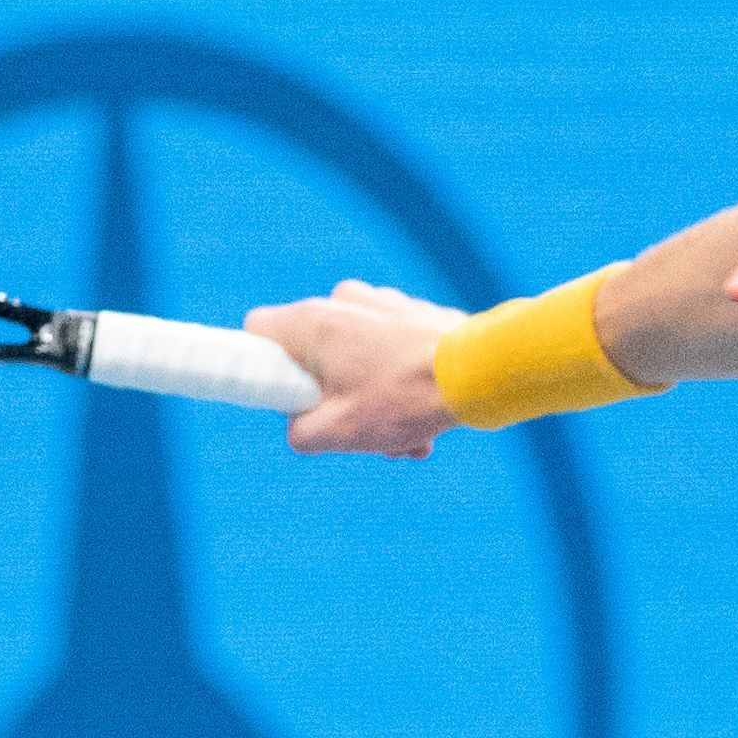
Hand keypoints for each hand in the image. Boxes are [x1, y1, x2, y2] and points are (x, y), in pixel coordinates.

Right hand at [252, 280, 462, 457]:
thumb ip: (299, 432)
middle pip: (312, 354)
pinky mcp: (412, 313)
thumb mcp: (338, 432)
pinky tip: (425, 417)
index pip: (258, 330)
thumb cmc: (404, 398)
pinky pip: (389, 351)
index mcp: (314, 322)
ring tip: (405, 435)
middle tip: (360, 429)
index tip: (289, 398)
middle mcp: (343, 301)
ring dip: (372, 400)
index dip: (265, 368)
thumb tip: (299, 428)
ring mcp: (381, 302)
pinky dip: (398, 383)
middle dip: (332, 398)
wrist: (479, 373)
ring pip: (355, 358)